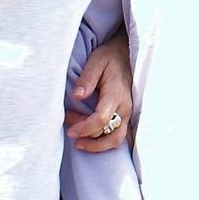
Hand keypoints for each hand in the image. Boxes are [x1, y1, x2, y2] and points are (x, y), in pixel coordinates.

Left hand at [67, 33, 132, 152]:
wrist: (125, 54)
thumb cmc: (109, 58)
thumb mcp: (96, 61)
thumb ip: (86, 79)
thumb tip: (76, 96)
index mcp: (116, 94)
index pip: (102, 119)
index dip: (84, 128)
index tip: (70, 131)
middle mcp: (125, 107)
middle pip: (111, 135)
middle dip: (88, 138)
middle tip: (70, 130)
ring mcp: (128, 113)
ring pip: (116, 140)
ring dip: (96, 144)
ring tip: (78, 139)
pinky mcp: (126, 116)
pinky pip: (118, 136)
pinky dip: (103, 142)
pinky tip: (89, 137)